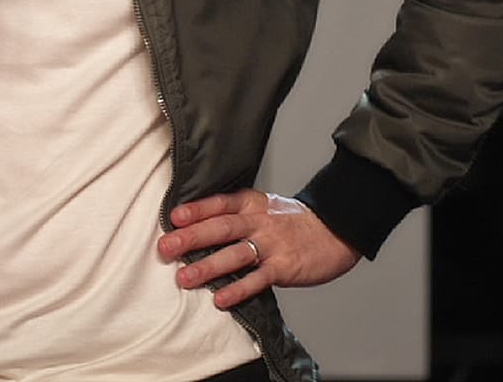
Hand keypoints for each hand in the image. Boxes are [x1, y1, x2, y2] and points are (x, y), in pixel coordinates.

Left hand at [158, 189, 359, 308]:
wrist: (336, 230)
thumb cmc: (293, 222)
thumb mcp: (264, 206)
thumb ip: (235, 214)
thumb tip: (196, 225)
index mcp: (252, 204)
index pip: (219, 204)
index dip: (196, 210)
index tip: (174, 218)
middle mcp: (259, 222)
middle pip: (221, 228)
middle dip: (191, 238)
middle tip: (166, 248)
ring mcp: (272, 245)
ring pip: (235, 254)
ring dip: (207, 267)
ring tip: (184, 278)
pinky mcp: (284, 268)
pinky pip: (257, 280)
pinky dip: (238, 289)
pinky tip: (220, 299)